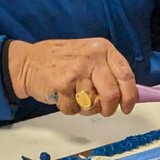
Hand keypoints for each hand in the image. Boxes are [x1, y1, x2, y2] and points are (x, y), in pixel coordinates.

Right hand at [8, 37, 136, 116]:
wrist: (30, 61)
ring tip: (76, 96)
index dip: (130, 96)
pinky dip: (69, 108)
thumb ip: (108, 71)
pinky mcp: (62, 84)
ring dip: (85, 109)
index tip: (127, 107)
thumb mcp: (90, 55)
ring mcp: (77, 70)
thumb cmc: (64, 60)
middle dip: (108, 108)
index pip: (126, 75)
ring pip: (92, 105)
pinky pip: (74, 109)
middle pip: (112, 95)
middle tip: (102, 110)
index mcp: (103, 49)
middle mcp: (93, 57)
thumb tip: (129, 94)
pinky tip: (63, 96)